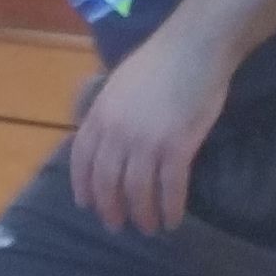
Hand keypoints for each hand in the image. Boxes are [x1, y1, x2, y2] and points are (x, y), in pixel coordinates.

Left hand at [67, 29, 231, 237]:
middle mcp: (117, 133)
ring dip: (142, 214)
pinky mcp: (176, 148)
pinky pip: (170, 188)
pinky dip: (170, 208)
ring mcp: (146, 142)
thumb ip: (109, 113)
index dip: (83, 186)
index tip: (86, 205)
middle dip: (110, 208)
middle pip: (107, 182)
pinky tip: (173, 220)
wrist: (193, 48)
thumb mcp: (119, 85)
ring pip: (137, 191)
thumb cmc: (159, 61)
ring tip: (147, 227)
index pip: (82, 160)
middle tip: (117, 225)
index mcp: (100, 115)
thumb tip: (106, 139)